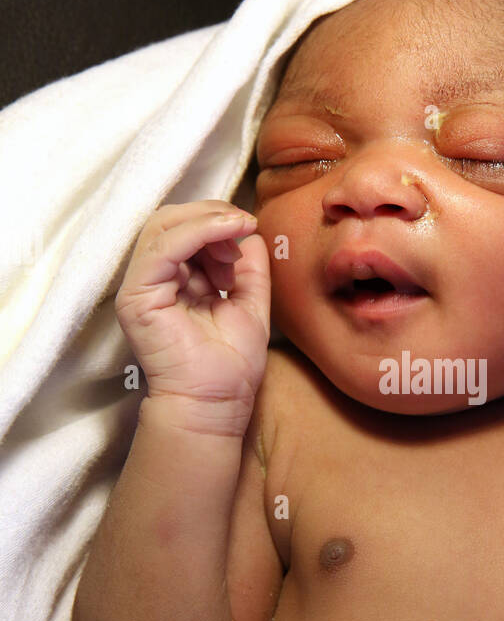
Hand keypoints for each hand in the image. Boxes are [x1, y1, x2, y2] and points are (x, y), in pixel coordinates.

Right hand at [114, 201, 270, 428]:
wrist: (218, 404)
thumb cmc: (230, 366)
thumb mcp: (249, 303)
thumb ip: (248, 268)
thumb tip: (248, 232)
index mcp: (176, 281)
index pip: (186, 230)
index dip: (218, 222)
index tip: (249, 230)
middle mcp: (154, 280)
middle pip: (172, 220)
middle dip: (213, 216)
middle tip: (244, 229)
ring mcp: (141, 286)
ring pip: (164, 225)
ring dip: (209, 223)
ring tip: (237, 239)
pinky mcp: (137, 296)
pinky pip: (163, 247)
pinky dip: (197, 231)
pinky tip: (227, 232)